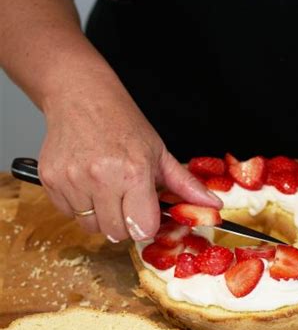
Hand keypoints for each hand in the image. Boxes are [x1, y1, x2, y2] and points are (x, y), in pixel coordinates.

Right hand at [38, 84, 220, 241]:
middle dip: (124, 223)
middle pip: (116, 234)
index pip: (142, 229)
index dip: (146, 225)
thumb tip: (214, 206)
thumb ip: (185, 185)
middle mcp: (101, 179)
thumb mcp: (159, 152)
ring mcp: (73, 180)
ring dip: (100, 216)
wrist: (80, 96)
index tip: (145, 214)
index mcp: (134, 172)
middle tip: (125, 199)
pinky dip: (78, 206)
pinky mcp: (51, 180)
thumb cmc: (121, 122)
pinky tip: (85, 183)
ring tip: (104, 188)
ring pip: (90, 227)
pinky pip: (67, 214)